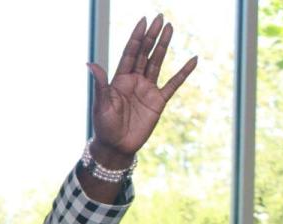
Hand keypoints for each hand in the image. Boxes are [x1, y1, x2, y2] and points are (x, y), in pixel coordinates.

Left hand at [87, 14, 196, 165]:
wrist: (116, 147)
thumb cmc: (104, 126)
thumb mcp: (101, 104)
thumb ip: (100, 83)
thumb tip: (90, 63)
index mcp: (119, 79)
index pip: (129, 53)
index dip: (136, 37)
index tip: (144, 20)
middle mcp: (134, 81)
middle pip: (145, 53)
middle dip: (152, 36)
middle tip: (160, 18)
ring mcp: (147, 90)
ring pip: (157, 63)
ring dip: (163, 46)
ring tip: (170, 28)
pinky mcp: (158, 101)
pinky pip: (173, 84)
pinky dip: (183, 73)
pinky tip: (192, 59)